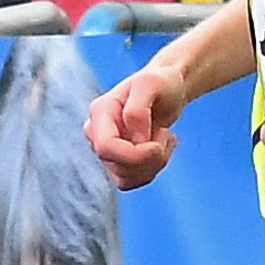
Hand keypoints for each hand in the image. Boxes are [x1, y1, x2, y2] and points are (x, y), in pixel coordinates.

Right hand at [84, 61, 190, 188]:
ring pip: (126, 178)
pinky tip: (161, 148)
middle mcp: (97, 133)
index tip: (158, 143)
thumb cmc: (160, 83)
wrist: (167, 89)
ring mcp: (106, 150)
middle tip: (166, 135)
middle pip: (118, 167)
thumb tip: (136, 140)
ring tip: (165, 138)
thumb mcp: (151, 84)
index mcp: (100, 112)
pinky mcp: (118, 162)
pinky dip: (153, 169)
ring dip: (154, 164)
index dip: (135, 154)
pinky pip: (133, 181)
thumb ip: (137, 111)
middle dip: (149, 158)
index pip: (105, 148)